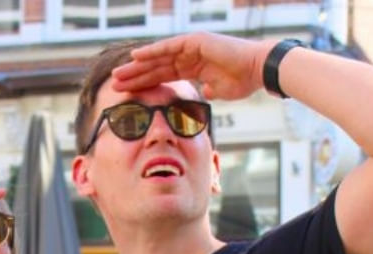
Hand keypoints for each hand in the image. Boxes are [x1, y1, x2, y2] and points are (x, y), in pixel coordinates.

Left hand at [110, 32, 272, 99]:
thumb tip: (203, 94)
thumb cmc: (243, 81)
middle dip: (135, 76)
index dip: (145, 84)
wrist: (258, 70)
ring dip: (137, 66)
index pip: (163, 77)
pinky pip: (168, 47)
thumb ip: (208, 92)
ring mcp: (191, 47)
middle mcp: (189, 56)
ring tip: (118, 74)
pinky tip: (135, 57)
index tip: (128, 93)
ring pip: (157, 58)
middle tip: (114, 84)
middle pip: (155, 67)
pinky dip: (152, 52)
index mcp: (193, 68)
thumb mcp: (220, 91)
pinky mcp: (194, 41)